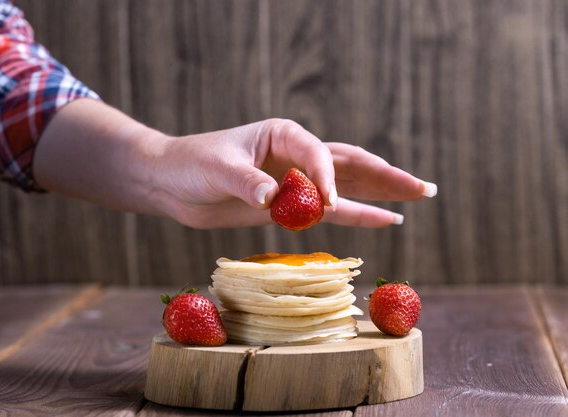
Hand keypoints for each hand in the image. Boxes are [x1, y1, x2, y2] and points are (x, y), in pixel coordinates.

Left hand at [35, 101, 435, 228]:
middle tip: (424, 188)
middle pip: (351, 164)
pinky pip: (330, 211)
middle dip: (388, 176)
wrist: (173, 183)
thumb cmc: (191, 165)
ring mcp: (297, 181)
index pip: (318, 154)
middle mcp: (297, 155)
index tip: (326, 205)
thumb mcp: (217, 170)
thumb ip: (248, 184)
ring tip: (419, 196)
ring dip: (382, 194)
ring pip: (349, 186)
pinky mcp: (290, 205)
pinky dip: (357, 215)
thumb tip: (273, 200)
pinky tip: (385, 221)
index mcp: (283, 134)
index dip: (327, 179)